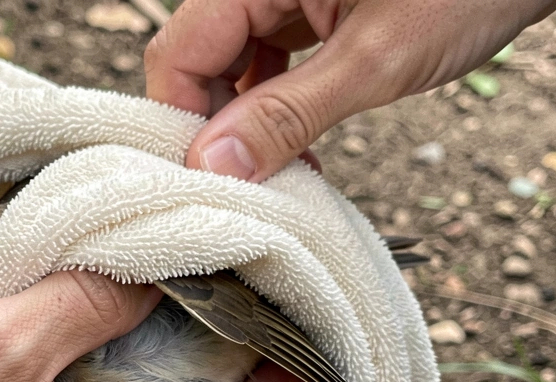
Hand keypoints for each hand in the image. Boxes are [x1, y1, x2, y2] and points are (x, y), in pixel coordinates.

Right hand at [145, 0, 555, 181]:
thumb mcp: (375, 59)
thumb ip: (289, 113)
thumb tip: (215, 164)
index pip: (180, 52)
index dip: (180, 120)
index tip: (201, 182)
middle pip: (199, 62)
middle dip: (214, 130)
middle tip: (242, 190)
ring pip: (233, 69)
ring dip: (246, 128)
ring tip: (276, 177)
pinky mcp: (312, 14)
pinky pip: (271, 67)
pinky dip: (277, 112)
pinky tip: (299, 151)